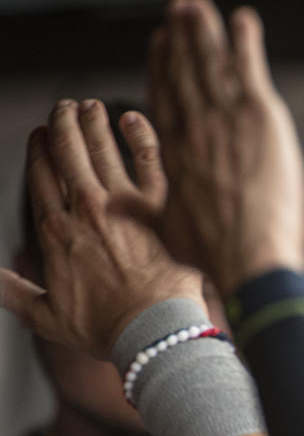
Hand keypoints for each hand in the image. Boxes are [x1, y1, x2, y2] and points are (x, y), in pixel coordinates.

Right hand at [0, 99, 202, 358]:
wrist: (153, 330)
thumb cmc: (106, 328)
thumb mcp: (47, 317)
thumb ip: (14, 293)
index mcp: (55, 233)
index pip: (40, 178)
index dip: (38, 151)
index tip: (40, 135)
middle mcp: (84, 211)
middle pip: (66, 153)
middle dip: (61, 124)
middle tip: (64, 107)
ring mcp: (122, 204)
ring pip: (100, 148)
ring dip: (91, 122)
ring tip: (88, 106)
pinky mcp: (158, 206)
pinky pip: (148, 159)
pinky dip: (138, 135)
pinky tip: (131, 117)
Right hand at [148, 0, 303, 297]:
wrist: (249, 256)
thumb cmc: (213, 253)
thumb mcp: (167, 232)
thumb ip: (143, 210)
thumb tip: (112, 207)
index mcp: (173, 151)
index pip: (164, 97)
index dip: (161, 66)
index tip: (160, 43)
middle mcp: (194, 127)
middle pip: (185, 72)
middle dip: (182, 39)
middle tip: (179, 12)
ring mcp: (225, 117)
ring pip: (212, 63)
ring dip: (206, 31)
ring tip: (199, 7)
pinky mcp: (260, 115)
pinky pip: (250, 67)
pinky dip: (246, 42)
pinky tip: (244, 21)